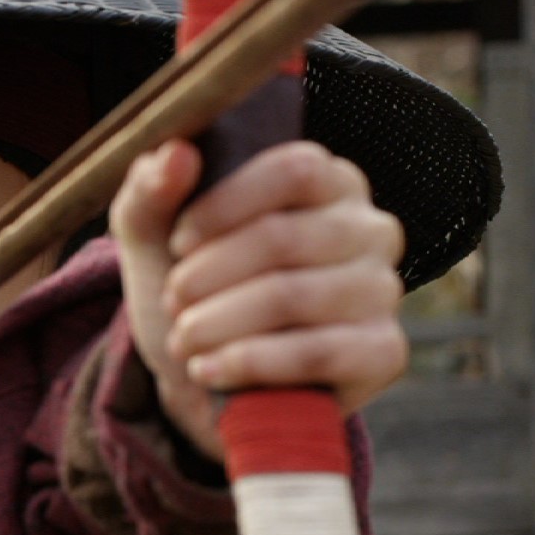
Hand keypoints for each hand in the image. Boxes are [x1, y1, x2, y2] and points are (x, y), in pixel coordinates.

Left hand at [110, 139, 408, 461]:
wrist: (212, 378)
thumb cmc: (196, 291)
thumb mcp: (156, 238)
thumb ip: (151, 190)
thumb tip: (174, 155)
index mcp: (331, 181)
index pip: (292, 170)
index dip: (224, 205)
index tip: (176, 243)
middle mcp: (371, 228)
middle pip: (284, 237)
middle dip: (209, 274)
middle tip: (173, 301)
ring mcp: (383, 291)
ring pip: (291, 296)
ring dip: (219, 322)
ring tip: (184, 338)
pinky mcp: (383, 352)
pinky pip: (316, 352)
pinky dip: (249, 362)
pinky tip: (209, 369)